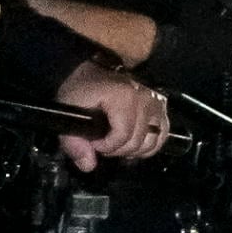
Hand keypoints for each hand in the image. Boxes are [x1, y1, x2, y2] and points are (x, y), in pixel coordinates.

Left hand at [51, 63, 169, 166]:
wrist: (95, 67)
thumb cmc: (81, 88)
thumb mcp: (67, 110)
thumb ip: (73, 141)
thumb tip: (88, 165)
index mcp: (123, 97)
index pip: (123, 136)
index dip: (107, 147)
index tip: (93, 143)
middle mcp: (145, 99)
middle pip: (138, 140)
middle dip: (118, 150)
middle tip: (103, 145)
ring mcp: (156, 102)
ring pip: (154, 139)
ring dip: (136, 149)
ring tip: (119, 145)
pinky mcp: (162, 105)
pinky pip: (163, 132)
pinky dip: (151, 143)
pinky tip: (136, 144)